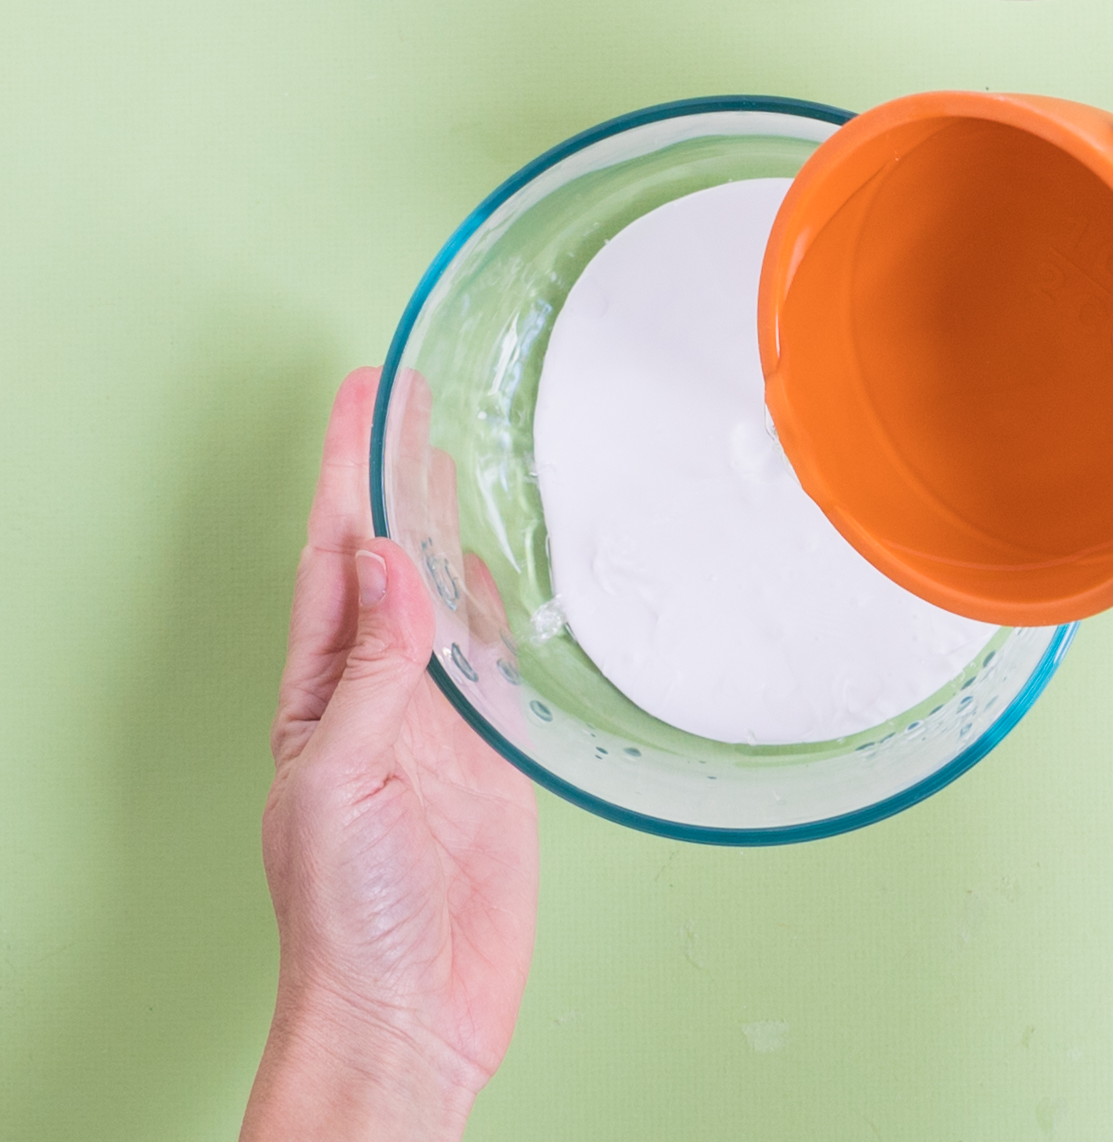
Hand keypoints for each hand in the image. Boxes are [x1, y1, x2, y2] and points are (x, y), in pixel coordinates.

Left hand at [242, 369, 538, 1141]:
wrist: (411, 1009)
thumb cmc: (345, 915)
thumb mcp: (341, 780)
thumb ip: (371, 671)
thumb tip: (385, 564)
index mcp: (316, 694)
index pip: (333, 555)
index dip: (346, 471)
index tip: (364, 398)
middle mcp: (375, 695)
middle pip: (386, 560)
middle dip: (391, 478)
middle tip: (410, 400)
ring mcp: (438, 723)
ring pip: (443, 601)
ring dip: (444, 528)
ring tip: (451, 459)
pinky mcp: (495, 757)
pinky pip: (495, 662)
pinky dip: (498, 609)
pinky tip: (501, 573)